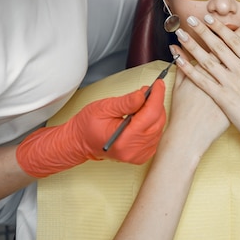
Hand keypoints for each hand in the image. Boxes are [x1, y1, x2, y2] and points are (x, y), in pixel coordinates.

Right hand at [16, 83, 165, 177]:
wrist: (80, 142)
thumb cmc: (88, 125)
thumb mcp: (104, 107)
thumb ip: (126, 102)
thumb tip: (143, 95)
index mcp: (124, 139)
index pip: (150, 115)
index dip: (156, 96)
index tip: (159, 84)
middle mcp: (133, 150)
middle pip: (157, 121)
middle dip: (156, 103)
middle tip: (149, 91)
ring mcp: (138, 155)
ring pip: (158, 128)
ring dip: (154, 112)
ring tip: (143, 103)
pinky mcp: (141, 155)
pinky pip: (155, 136)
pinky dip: (153, 123)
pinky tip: (143, 116)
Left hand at [172, 15, 239, 151]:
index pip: (235, 40)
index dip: (220, 28)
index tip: (210, 18)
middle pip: (219, 45)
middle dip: (203, 30)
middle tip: (191, 18)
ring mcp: (231, 84)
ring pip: (208, 60)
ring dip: (192, 45)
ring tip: (181, 34)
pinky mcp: (223, 98)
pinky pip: (202, 81)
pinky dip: (189, 69)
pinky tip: (179, 60)